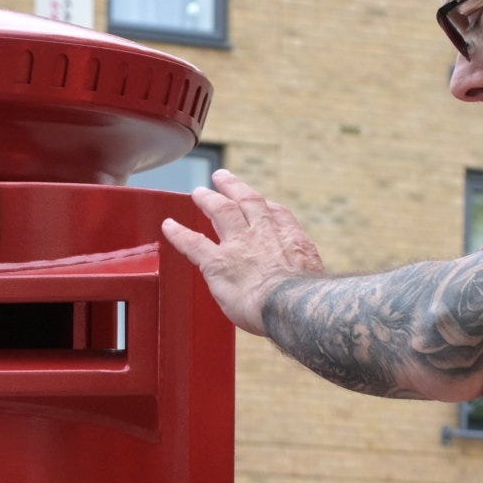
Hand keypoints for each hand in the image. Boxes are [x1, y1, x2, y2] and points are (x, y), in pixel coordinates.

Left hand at [159, 170, 329, 337]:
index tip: (263, 202)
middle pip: (247, 201)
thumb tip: (302, 285)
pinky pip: (193, 243)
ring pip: (221, 212)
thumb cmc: (306, 302)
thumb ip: (302, 275)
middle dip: (234, 188)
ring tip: (198, 192)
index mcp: (291, 239)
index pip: (278, 214)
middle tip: (222, 178)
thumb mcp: (314, 280)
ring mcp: (239, 245)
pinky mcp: (217, 262)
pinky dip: (178, 233)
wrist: (292, 304)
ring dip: (208, 200)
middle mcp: (264, 234)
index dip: (267, 206)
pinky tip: (168, 226)